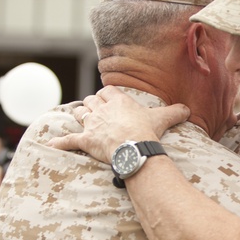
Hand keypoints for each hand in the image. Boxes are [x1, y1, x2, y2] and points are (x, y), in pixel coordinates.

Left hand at [48, 85, 189, 163]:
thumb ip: (176, 112)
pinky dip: (60, 142)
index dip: (106, 95)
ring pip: (79, 114)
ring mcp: (92, 124)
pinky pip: (68, 140)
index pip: (107, 91)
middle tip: (95, 111)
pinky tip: (51, 144)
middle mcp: (102, 110)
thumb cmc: (147, 131)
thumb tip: (188, 110)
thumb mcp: (164, 118)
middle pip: (91, 101)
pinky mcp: (85, 140)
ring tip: (81, 120)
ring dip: (79, 116)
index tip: (108, 100)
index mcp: (119, 101)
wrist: (135, 148)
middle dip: (92, 105)